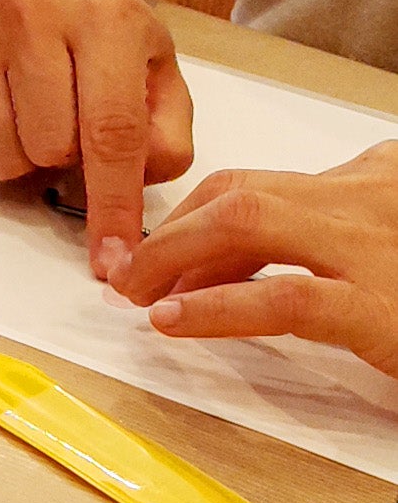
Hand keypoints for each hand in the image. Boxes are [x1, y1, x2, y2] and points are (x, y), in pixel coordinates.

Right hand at [0, 0, 194, 268]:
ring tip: (32, 116)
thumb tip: (130, 200)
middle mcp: (31, 9)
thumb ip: (165, 139)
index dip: (113, 205)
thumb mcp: (158, 76)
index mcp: (106, 16)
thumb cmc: (101, 42)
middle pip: (49, 149)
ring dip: (22, 159)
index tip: (114, 261)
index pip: (111, 132)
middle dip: (65, 161)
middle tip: (69, 127)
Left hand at [106, 143, 397, 378]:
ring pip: (248, 222)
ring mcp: (375, 248)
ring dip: (176, 257)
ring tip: (137, 296)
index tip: (160, 262)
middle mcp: (373, 195)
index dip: (195, 221)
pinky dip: (215, 307)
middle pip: (242, 194)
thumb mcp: (387, 246)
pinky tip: (174, 322)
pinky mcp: (379, 307)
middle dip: (172, 232)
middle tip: (131, 278)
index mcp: (375, 179)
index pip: (261, 185)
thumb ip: (334, 236)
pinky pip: (280, 298)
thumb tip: (237, 263)